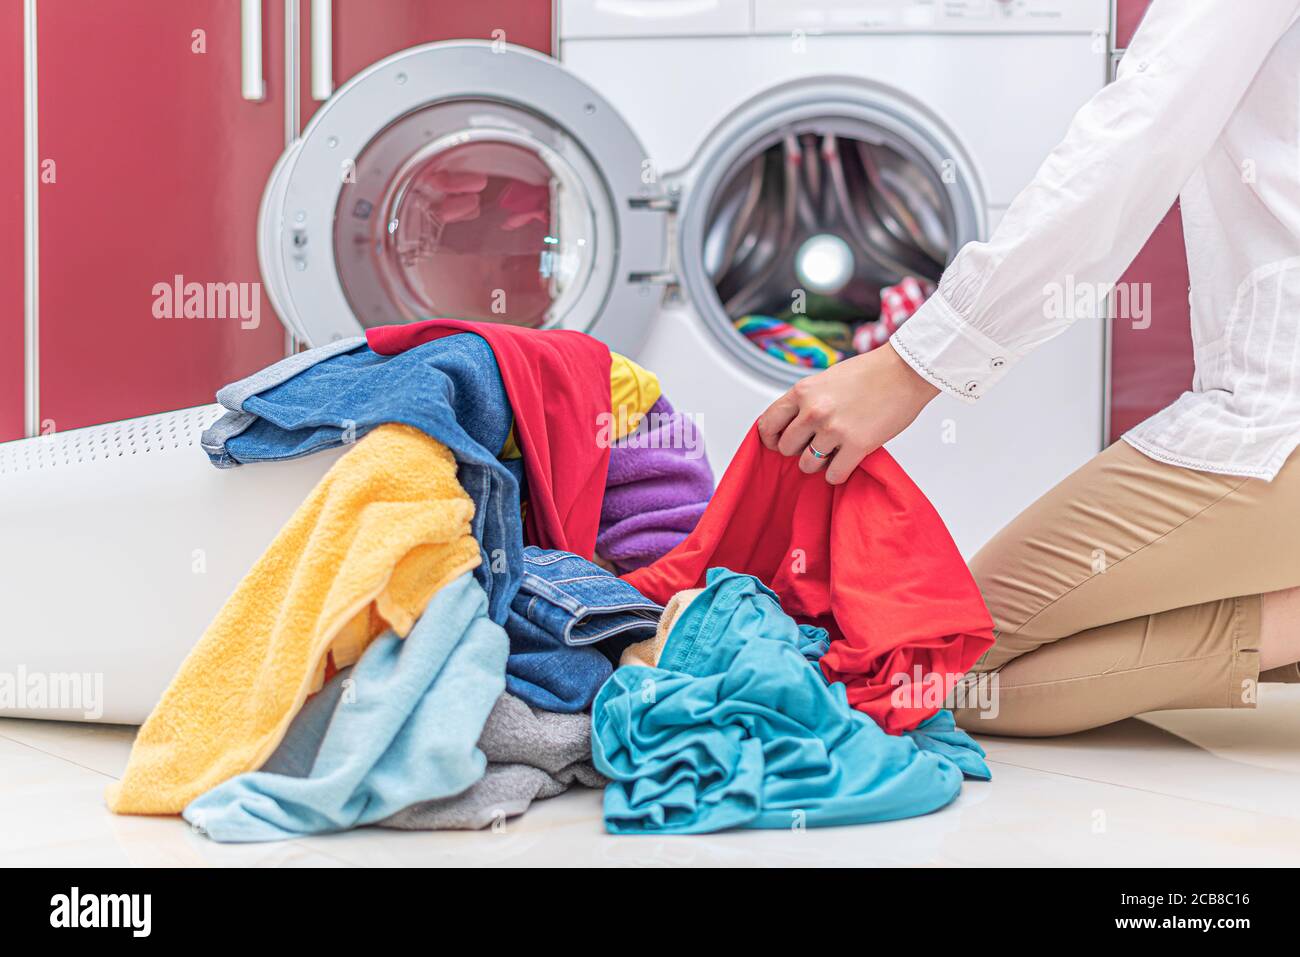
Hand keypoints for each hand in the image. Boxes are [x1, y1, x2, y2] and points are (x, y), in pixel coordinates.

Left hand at [757, 342, 939, 483]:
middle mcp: (813, 410)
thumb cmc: (870, 372)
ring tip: (832, 453)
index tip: (777, 443)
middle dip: (798, 450)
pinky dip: (837, 474)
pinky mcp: (856, 445)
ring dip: (818, 463)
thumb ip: (807, 401)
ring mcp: (833, 429)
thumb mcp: (826, 380)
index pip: (767, 423)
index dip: (770, 438)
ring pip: (807, 464)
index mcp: (803, 391)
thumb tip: (792, 424)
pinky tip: (845, 463)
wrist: (906, 371)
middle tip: (814, 445)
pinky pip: (833, 475)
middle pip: (786, 448)